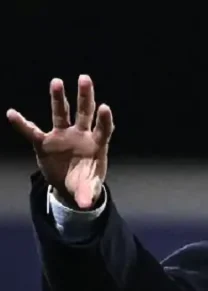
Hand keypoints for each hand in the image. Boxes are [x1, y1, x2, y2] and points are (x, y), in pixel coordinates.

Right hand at [6, 75, 113, 208]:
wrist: (69, 185)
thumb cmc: (84, 183)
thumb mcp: (87, 190)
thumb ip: (87, 195)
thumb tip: (86, 205)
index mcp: (96, 145)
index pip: (103, 129)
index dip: (104, 119)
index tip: (105, 107)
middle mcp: (81, 135)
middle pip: (84, 113)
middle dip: (85, 96)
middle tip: (85, 78)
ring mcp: (62, 136)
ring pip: (61, 113)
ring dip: (59, 98)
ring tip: (57, 82)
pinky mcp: (45, 142)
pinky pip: (32, 131)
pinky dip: (22, 124)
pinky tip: (12, 114)